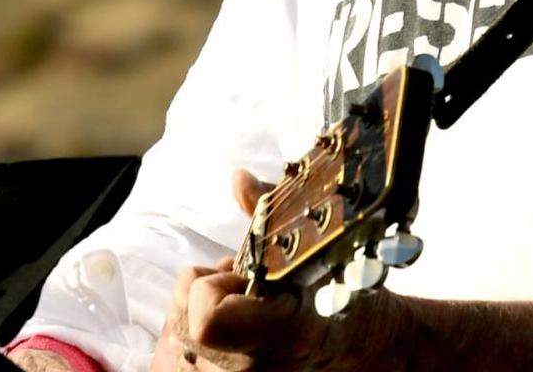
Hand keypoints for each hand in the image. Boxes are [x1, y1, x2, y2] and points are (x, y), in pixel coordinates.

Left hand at [148, 170, 400, 371]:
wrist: (353, 344)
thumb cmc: (339, 295)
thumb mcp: (316, 250)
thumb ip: (272, 215)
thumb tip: (239, 179)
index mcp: (277, 334)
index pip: (206, 320)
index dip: (212, 288)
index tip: (241, 276)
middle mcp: (249, 367)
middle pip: (183, 320)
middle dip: (207, 290)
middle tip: (245, 286)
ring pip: (178, 335)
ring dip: (201, 309)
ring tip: (242, 304)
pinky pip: (182, 351)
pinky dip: (198, 329)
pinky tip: (232, 323)